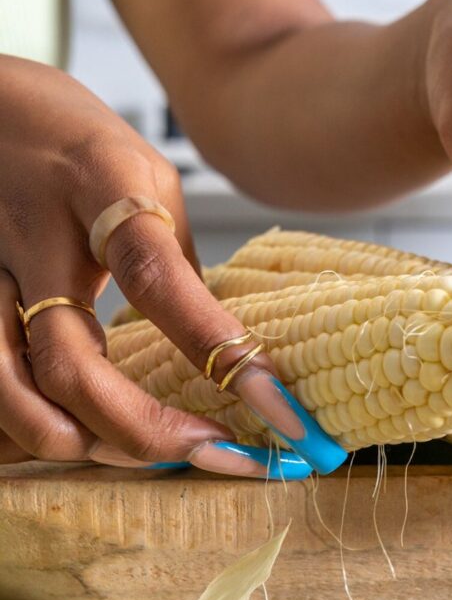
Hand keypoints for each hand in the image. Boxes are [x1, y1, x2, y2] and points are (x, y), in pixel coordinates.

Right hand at [0, 56, 344, 474]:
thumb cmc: (78, 141)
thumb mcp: (146, 180)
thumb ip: (171, 261)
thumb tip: (219, 341)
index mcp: (102, 187)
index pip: (161, 278)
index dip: (219, 348)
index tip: (277, 404)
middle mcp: (35, 234)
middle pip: (74, 359)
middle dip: (144, 427)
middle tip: (210, 454)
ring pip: (9, 383)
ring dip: (76, 439)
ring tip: (137, 458)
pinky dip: (23, 421)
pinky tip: (69, 437)